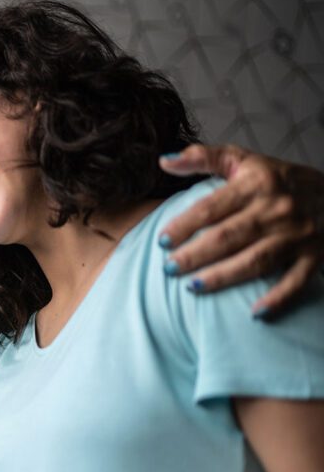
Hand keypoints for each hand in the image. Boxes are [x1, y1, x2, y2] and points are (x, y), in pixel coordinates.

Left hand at [159, 144, 323, 315]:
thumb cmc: (280, 179)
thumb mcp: (244, 160)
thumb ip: (203, 158)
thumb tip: (164, 162)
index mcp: (256, 184)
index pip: (211, 207)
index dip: (184, 225)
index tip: (161, 241)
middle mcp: (277, 209)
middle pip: (228, 237)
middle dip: (195, 255)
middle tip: (168, 268)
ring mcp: (297, 235)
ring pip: (255, 260)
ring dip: (223, 276)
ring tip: (192, 287)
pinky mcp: (315, 256)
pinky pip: (295, 281)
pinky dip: (278, 298)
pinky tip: (254, 313)